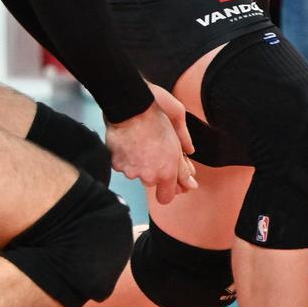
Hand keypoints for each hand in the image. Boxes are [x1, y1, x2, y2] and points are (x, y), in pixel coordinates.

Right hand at [105, 82, 197, 205]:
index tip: (169, 181)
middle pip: (151, 182)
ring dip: (140, 163)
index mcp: (166, 172)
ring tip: (143, 143)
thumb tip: (190, 183)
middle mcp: (148, 176)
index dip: (168, 190)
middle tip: (156, 151)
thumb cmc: (156, 121)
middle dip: (155, 170)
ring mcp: (131, 171)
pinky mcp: (117, 165)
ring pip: (137, 173)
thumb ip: (184, 167)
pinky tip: (130, 143)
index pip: (166, 198)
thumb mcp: (177, 143)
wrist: (132, 109)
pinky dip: (127, 158)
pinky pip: (123, 166)